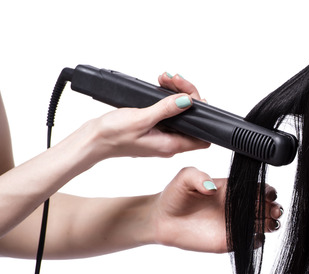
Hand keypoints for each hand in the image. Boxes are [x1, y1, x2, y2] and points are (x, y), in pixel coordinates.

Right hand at [80, 72, 209, 160]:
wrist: (90, 141)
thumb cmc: (111, 135)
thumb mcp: (141, 119)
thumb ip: (166, 109)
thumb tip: (188, 101)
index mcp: (171, 145)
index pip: (202, 137)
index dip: (204, 116)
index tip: (195, 98)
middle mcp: (169, 143)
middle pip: (191, 120)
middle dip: (187, 97)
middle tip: (175, 80)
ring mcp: (161, 137)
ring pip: (179, 115)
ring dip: (175, 95)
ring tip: (165, 79)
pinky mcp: (152, 130)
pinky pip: (166, 114)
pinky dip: (165, 100)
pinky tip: (159, 88)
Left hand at [150, 167, 282, 252]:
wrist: (162, 221)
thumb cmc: (174, 196)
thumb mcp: (184, 178)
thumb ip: (196, 176)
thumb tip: (210, 187)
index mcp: (233, 189)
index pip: (259, 189)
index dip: (268, 191)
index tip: (268, 193)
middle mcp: (238, 206)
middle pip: (268, 207)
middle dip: (275, 208)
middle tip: (273, 210)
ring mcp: (236, 224)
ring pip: (265, 224)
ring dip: (271, 223)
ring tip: (268, 222)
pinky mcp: (230, 241)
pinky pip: (252, 242)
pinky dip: (258, 240)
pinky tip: (252, 236)